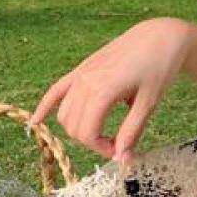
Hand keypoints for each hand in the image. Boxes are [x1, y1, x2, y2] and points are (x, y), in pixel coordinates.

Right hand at [28, 16, 191, 164]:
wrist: (160, 38)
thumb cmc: (159, 69)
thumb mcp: (149, 103)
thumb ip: (132, 131)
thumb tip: (122, 159)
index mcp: (102, 91)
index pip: (87, 133)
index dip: (103, 149)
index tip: (121, 151)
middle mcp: (85, 82)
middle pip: (74, 126)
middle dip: (93, 142)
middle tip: (117, 145)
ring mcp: (81, 74)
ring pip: (65, 113)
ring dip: (78, 129)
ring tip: (103, 135)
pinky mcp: (82, 69)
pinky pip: (57, 90)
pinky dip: (46, 107)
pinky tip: (36, 122)